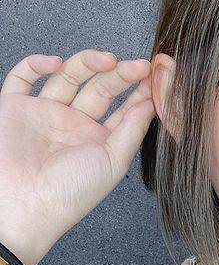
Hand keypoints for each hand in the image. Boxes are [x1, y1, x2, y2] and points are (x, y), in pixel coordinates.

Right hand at [0, 48, 156, 248]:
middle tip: (139, 65)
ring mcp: (46, 114)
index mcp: (99, 140)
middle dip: (120, 74)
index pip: (123, 108)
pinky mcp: (16, 107)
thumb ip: (132, 131)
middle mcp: (74, 125)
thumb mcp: (114, 162)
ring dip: (88, 63)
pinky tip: (57, 62)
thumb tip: (151, 103)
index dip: (139, 91)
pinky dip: (37, 64)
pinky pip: (24, 77)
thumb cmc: (70, 194)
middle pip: (100, 88)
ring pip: (68, 77)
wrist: (25, 205)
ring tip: (107, 59)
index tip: (156, 76)